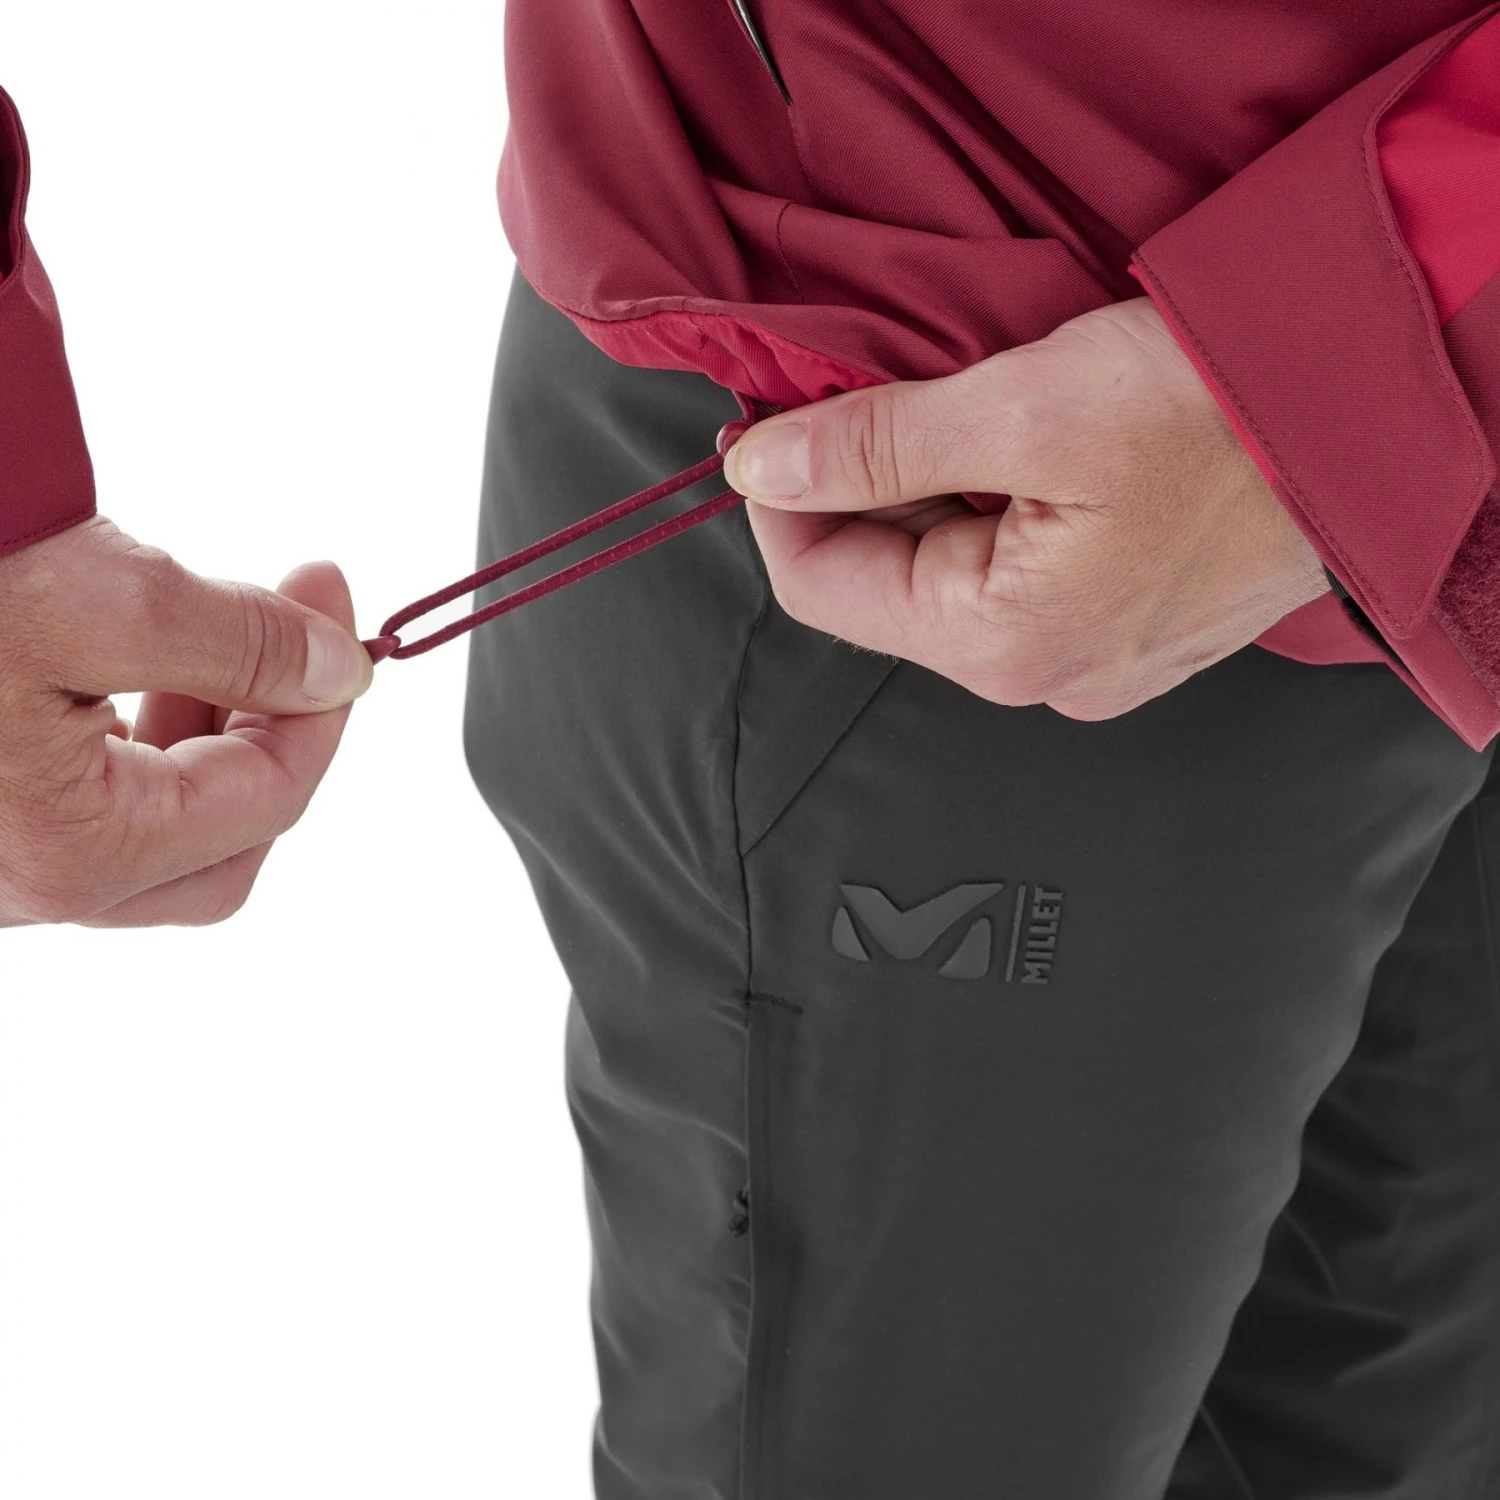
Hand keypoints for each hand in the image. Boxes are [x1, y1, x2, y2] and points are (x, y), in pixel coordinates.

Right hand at [0, 517, 371, 926]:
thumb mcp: (96, 595)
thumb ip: (240, 641)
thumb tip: (338, 672)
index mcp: (77, 849)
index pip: (270, 797)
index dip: (327, 706)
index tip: (341, 613)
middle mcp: (27, 881)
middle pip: (221, 841)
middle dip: (274, 732)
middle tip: (298, 633)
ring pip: (154, 828)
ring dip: (204, 734)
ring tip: (212, 637)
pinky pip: (86, 807)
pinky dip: (135, 741)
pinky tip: (128, 668)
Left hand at [725, 296, 1328, 720]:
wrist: (1370, 412)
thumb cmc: (1224, 411)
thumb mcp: (1023, 409)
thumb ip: (876, 446)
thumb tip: (763, 468)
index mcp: (1004, 646)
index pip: (820, 589)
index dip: (775, 499)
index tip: (763, 421)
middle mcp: (1040, 678)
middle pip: (881, 586)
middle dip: (852, 488)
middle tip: (852, 391)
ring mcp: (1087, 660)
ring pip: (944, 575)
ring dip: (919, 490)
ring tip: (947, 408)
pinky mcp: (1120, 626)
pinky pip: (1009, 574)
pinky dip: (982, 506)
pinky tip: (1005, 446)